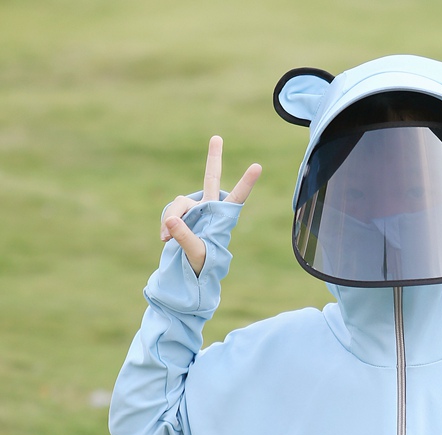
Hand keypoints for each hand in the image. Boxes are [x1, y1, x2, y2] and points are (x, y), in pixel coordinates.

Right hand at [160, 136, 261, 275]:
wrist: (189, 270)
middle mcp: (210, 209)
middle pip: (211, 179)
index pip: (237, 198)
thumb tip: (171, 218)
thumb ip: (184, 236)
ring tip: (166, 239)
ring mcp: (195, 209)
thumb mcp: (195, 253)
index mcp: (223, 219)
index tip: (258, 166)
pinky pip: (170, 211)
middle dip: (213, 159)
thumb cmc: (201, 264)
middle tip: (217, 137)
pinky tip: (165, 239)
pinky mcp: (181, 213)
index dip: (246, 183)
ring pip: (180, 202)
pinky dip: (166, 223)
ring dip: (172, 219)